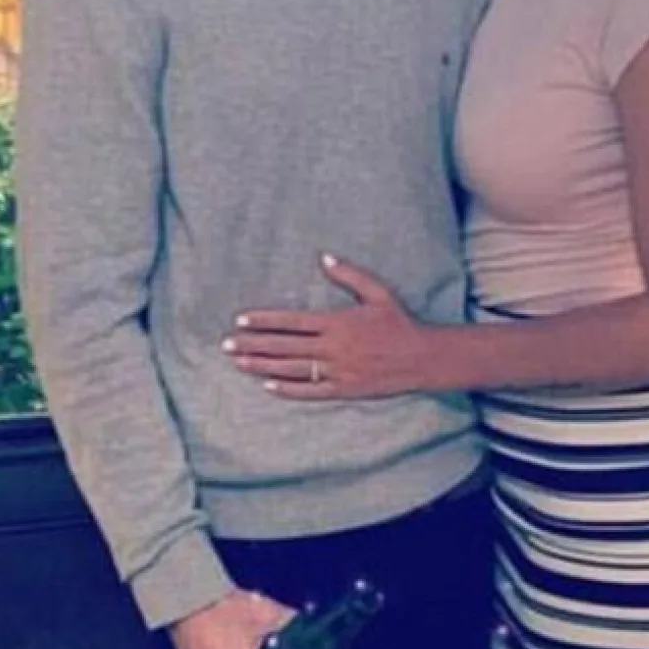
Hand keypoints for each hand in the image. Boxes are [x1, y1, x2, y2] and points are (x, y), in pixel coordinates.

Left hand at [223, 254, 435, 399]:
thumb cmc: (399, 323)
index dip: (264, 321)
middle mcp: (333, 348)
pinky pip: (311, 391)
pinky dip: (288, 389)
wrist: (421, 358)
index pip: (291, 322)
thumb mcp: (378, 293)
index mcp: (337, 322)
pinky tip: (268, 386)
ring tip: (239, 363)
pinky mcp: (344, 389)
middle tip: (226, 345)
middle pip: (284, 346)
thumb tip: (324, 258)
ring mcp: (337, 370)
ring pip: (292, 369)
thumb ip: (349, 275)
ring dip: (262, 366)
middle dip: (253, 345)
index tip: (240, 321)